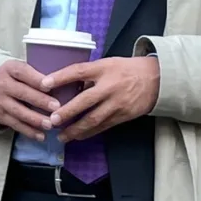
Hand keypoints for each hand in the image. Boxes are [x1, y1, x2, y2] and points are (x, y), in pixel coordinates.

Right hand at [0, 59, 57, 140]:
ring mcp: (0, 102)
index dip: (36, 79)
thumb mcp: (19, 69)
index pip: (23, 72)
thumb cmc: (13, 77)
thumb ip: (35, 75)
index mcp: (10, 69)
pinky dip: (29, 131)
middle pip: (22, 92)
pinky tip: (41, 136)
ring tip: (49, 124)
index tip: (49, 86)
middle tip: (56, 107)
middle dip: (40, 100)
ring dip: (35, 119)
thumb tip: (60, 83)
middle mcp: (3, 85)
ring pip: (18, 111)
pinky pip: (15, 125)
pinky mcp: (0, 116)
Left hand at [44, 56, 160, 140]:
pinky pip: (103, 126)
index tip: (44, 84)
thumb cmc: (127, 70)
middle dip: (67, 112)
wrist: (156, 80)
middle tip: (52, 120)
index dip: (60, 77)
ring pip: (94, 118)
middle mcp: (110, 85)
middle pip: (85, 100)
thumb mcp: (108, 64)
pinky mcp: (123, 115)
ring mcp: (117, 102)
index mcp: (104, 68)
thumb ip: (89, 73)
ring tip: (62, 136)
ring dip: (76, 129)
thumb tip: (66, 84)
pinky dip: (89, 132)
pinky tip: (78, 136)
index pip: (78, 71)